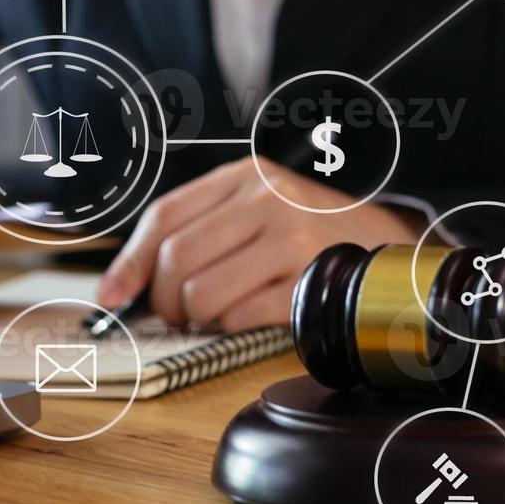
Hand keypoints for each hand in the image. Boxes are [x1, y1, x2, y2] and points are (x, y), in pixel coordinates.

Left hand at [96, 157, 421, 331]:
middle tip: (174, 314)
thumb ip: (199, 232)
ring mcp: (292, 238)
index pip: (164, 216)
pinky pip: (240, 315)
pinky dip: (229, 327)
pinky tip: (243, 319)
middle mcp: (267, 198)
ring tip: (211, 316)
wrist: (391, 248)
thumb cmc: (311, 234)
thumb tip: (126, 285)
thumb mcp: (256, 211)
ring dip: (196, 317)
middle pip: (176, 258)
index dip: (130, 261)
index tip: (113, 295)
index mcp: (244, 176)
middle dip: (162, 299)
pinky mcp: (312, 279)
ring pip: (202, 291)